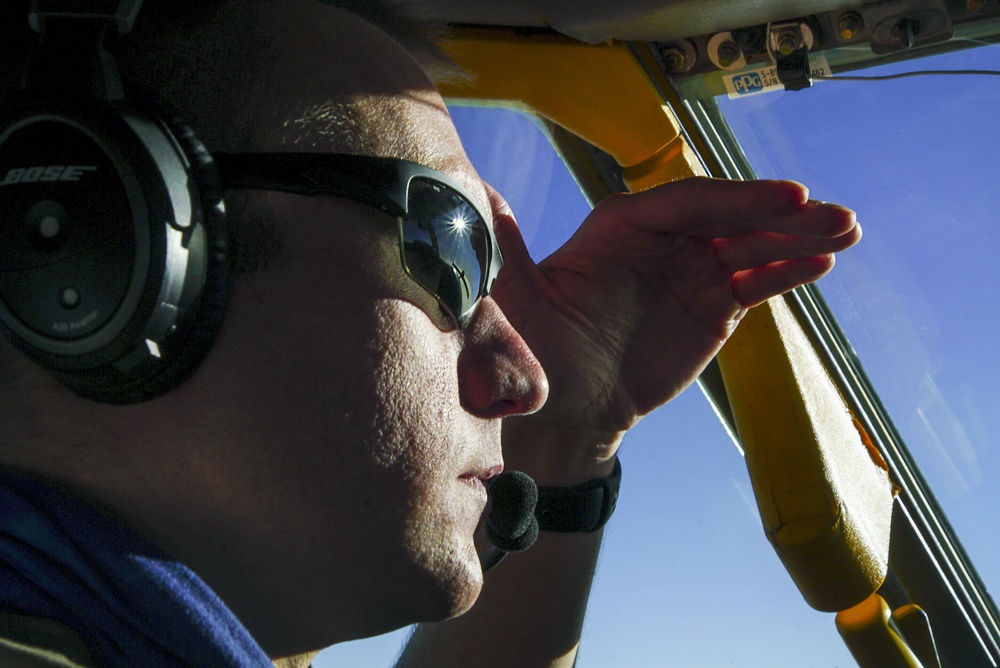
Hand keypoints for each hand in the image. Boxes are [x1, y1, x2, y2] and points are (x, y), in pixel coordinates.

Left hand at [490, 177, 860, 476]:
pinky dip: (787, 272)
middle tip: (834, 216)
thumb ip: (508, 249)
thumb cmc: (538, 352)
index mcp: (619, 227)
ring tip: (848, 232)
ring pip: (751, 245)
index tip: (786, 200)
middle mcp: (660, 240)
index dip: (735, 200)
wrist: (567, 409)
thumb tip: (473, 191)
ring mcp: (691, 270)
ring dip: (799, 238)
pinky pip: (756, 281)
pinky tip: (821, 265)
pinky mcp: (713, 304)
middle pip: (728, 216)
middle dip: (781, 214)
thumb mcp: (516, 301)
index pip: (685, 202)